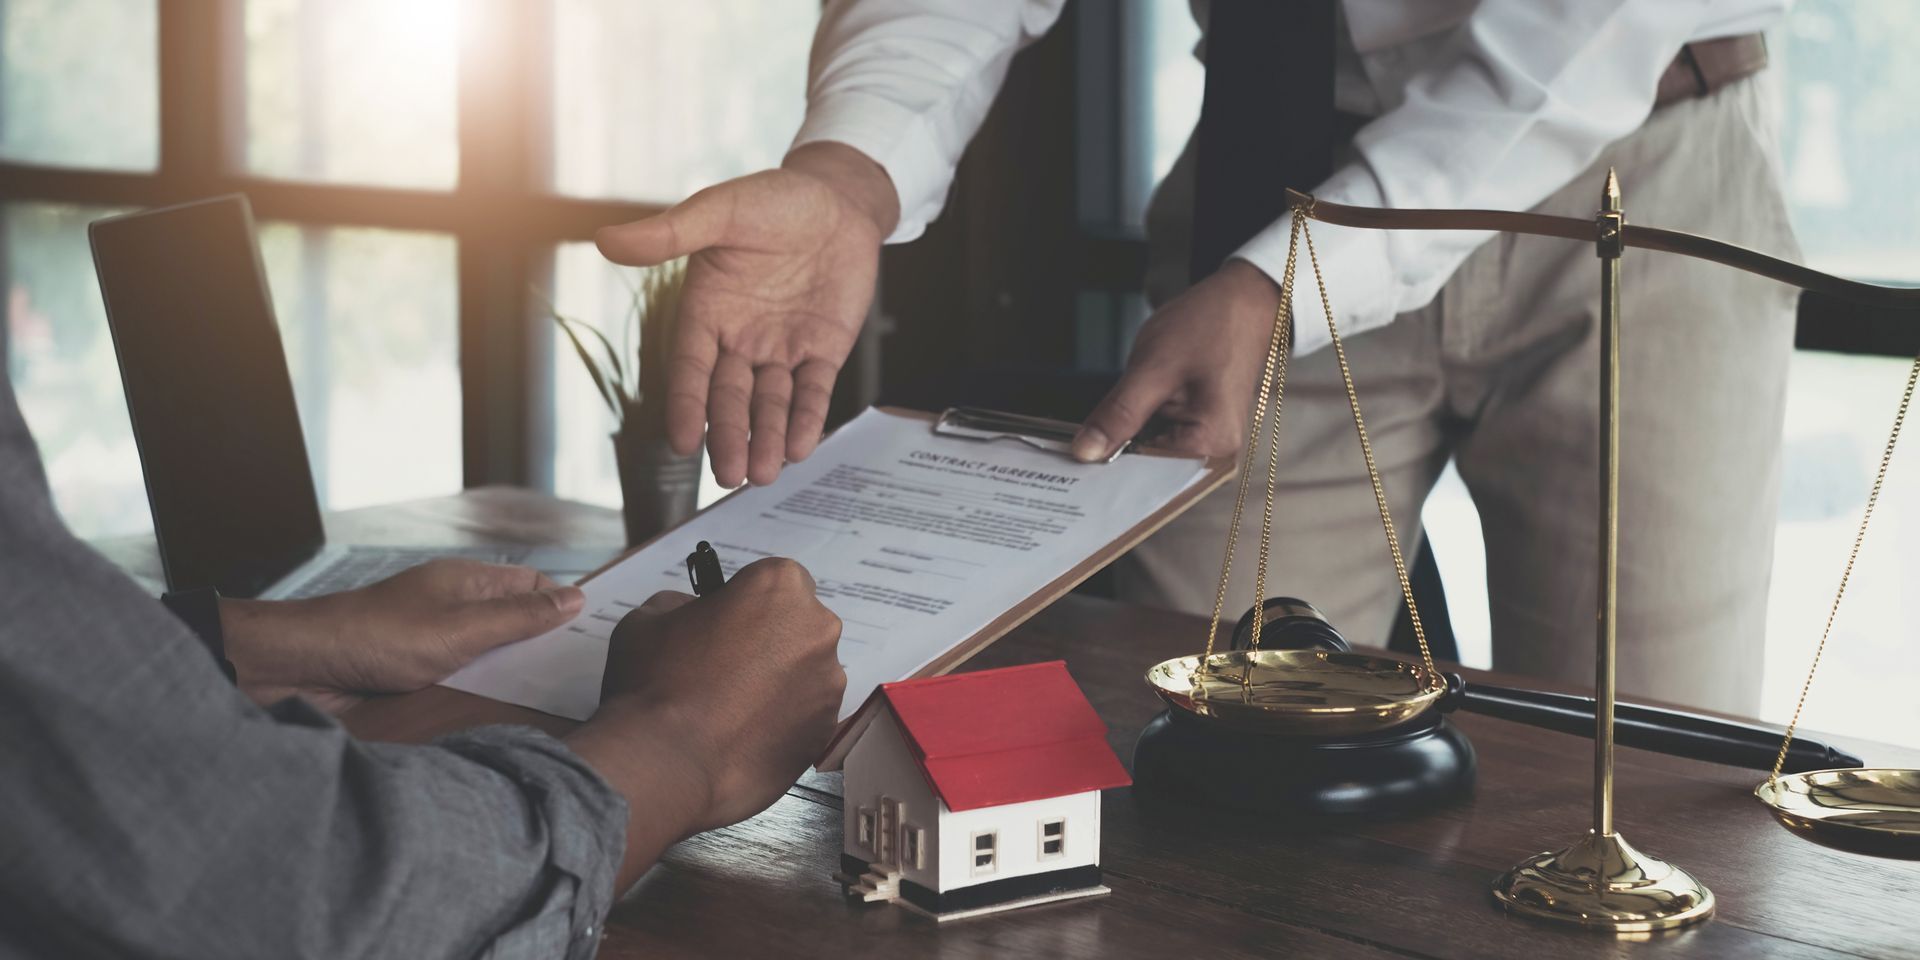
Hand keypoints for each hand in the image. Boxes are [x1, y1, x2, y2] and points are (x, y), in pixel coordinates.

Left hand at [221, 559, 584, 712]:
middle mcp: (454, 605)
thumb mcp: (462, 629)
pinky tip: (494, 711)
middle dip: (542, 643)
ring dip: (510, 671)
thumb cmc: (377, 638)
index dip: (563, 604)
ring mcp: (434, 637)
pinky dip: (481, 689)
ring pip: (490, 652)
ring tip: (546, 698)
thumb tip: (574, 598)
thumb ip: (520, 616)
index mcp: (469, 582)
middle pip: (514, 619)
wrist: (303, 667)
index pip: (534, 584)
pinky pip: (463, 676)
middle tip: (578, 674)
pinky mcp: (415, 668)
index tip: (593, 633)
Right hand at [564, 557, 844, 890]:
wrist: (667, 765)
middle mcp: (818, 628)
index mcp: (780, 586)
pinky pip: (808, 715)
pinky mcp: (827, 731)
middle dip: (771, 640)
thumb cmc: (655, 681)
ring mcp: (829, 683)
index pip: (775, 581)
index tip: (724, 626)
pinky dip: (786, 721)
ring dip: (781, 682)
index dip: (748, 602)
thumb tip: (699, 615)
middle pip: (799, 625)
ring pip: (808, 672)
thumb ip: (684, 604)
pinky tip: (747, 737)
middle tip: (728, 670)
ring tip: (735, 711)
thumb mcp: (648, 618)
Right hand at [595, 142, 899, 487]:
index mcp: (707, 311)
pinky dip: (806, 419)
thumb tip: (605, 240)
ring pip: (769, 404)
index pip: (691, 366)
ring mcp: (781, 348)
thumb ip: (671, 232)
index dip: (686, 402)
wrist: (839, 201)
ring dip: (765, 438)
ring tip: (763, 473)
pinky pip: (812, 392)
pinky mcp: (822, 351)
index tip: (682, 438)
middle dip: (728, 436)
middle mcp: (739, 339)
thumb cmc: (775, 201)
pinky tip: (800, 446)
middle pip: (729, 397)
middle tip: (728, 475)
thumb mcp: (722, 211)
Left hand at [1072, 259, 1284, 460]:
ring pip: (1152, 451)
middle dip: (1115, 453)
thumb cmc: (1209, 324)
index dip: (1107, 467)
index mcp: (1211, 443)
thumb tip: (1086, 451)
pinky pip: (1161, 436)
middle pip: (1151, 467)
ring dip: (1125, 439)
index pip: (1148, 474)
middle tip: (1074, 447)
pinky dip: (1138, 427)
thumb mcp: (1154, 368)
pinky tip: (1121, 418)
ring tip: (1100, 429)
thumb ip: (1119, 414)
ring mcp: (1210, 439)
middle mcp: (1217, 451)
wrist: (1242, 299)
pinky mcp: (1201, 426)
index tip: (1072, 462)